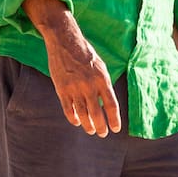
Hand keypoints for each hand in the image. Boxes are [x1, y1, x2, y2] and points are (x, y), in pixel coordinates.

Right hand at [25, 0, 120, 136]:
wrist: (65, 42)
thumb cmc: (86, 55)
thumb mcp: (101, 67)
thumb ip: (104, 85)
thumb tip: (107, 103)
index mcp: (102, 80)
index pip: (111, 105)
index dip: (114, 119)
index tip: (115, 129)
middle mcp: (89, 86)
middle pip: (97, 114)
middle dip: (101, 126)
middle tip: (102, 133)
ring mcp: (74, 88)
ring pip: (82, 114)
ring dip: (88, 125)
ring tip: (91, 130)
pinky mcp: (62, 89)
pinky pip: (68, 109)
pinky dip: (73, 118)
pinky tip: (77, 122)